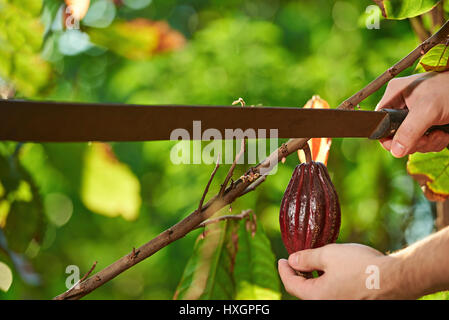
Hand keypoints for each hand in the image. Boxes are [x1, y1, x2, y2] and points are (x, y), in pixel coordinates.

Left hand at [278, 243, 400, 299]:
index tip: (282, 259)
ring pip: (318, 293)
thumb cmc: (361, 266)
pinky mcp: (352, 302)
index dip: (283, 270)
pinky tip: (330, 270)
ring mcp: (341, 304)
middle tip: (296, 259)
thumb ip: (307, 258)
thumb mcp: (328, 254)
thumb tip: (292, 260)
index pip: (291, 284)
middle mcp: (326, 305)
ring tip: (313, 262)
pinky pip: (332, 294)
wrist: (396, 278)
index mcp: (316, 296)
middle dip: (298, 274)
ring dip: (312, 278)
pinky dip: (325, 282)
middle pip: (304, 291)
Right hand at [376, 71, 448, 157]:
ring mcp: (415, 116)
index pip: (379, 122)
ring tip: (440, 134)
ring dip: (427, 143)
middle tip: (427, 138)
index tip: (402, 143)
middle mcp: (402, 105)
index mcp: (395, 94)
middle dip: (414, 141)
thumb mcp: (427, 111)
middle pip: (395, 135)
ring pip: (410, 141)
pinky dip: (435, 142)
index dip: (388, 136)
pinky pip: (423, 141)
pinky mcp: (427, 124)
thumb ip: (409, 131)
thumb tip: (395, 151)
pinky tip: (443, 134)